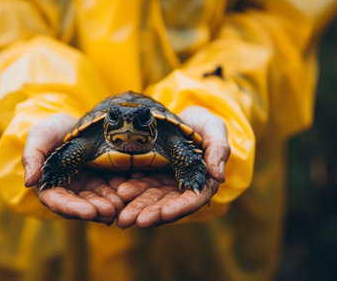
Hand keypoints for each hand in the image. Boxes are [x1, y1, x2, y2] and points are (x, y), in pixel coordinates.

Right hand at [22, 113, 122, 223]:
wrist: (73, 121)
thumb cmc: (51, 129)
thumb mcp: (38, 137)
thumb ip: (32, 157)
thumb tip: (29, 182)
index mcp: (50, 185)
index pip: (59, 202)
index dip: (73, 208)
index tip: (87, 212)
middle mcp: (70, 190)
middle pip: (81, 204)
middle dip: (95, 209)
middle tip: (109, 212)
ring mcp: (88, 186)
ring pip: (99, 200)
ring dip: (109, 205)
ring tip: (121, 206)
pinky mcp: (103, 178)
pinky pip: (112, 188)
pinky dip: (120, 193)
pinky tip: (131, 194)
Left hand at [115, 106, 229, 228]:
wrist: (183, 115)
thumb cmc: (203, 123)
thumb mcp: (214, 129)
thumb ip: (219, 150)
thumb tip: (219, 176)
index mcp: (202, 181)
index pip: (192, 199)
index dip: (179, 208)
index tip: (165, 214)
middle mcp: (182, 186)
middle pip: (167, 204)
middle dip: (150, 213)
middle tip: (132, 221)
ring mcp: (163, 181)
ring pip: (150, 198)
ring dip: (136, 207)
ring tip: (121, 217)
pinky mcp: (148, 174)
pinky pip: (138, 184)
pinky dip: (129, 190)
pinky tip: (118, 193)